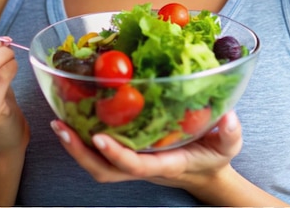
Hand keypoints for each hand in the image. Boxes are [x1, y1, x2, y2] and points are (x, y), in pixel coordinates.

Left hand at [51, 111, 242, 191]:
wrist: (206, 172)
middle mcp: (143, 166)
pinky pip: (101, 152)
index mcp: (165, 164)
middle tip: (61, 127)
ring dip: (76, 146)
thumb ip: (230, 133)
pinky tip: (74, 117)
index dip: (117, 154)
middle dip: (80, 153)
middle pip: (104, 169)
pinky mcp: (130, 153)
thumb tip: (229, 117)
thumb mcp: (228, 145)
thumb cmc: (215, 157)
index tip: (99, 138)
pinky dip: (84, 138)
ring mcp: (134, 161)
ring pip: (97, 164)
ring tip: (59, 122)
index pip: (136, 164)